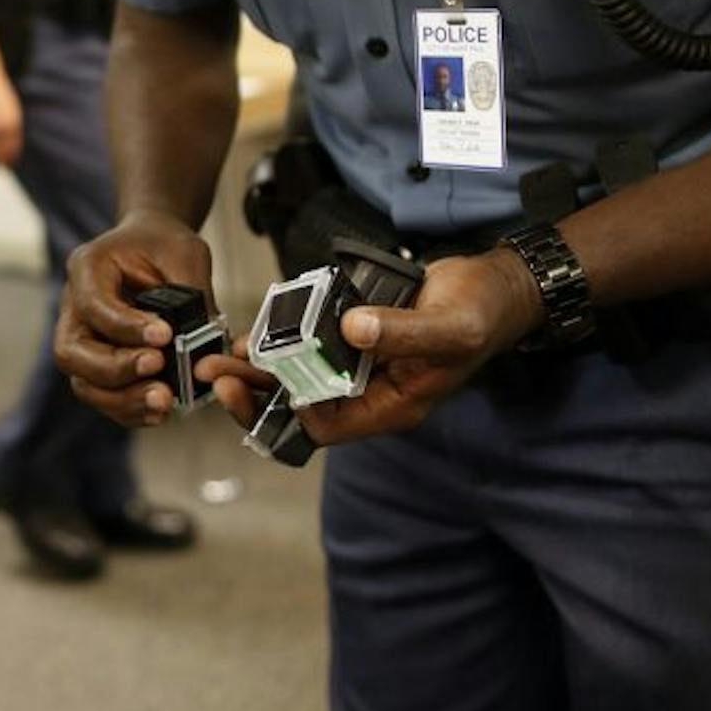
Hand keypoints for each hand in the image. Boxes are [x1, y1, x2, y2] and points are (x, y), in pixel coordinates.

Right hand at [54, 210, 216, 427]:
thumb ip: (194, 293)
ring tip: (164, 401)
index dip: (125, 326)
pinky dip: (129, 410)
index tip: (165, 335)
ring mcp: (81, 339)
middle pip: (72, 352)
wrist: (150, 248)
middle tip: (158, 369)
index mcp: (87, 267)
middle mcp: (73, 307)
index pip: (94, 305)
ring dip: (122, 399)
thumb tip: (207, 341)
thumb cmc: (162, 246)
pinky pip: (103, 397)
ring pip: (84, 382)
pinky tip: (159, 412)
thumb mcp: (184, 252)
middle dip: (116, 369)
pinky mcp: (97, 365)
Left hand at [214, 249, 546, 450]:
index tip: (259, 386)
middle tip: (216, 376)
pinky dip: (282, 341)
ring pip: (300, 378)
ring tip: (223, 356)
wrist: (494, 285)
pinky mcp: (355, 337)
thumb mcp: (450, 326)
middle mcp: (372, 391)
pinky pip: (311, 347)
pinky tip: (255, 331)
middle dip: (257, 394)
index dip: (290, 411)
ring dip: (260, 369)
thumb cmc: (481, 313)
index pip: (330, 425)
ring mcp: (361, 365)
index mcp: (394, 404)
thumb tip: (352, 329)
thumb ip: (403, 332)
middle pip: (303, 405)